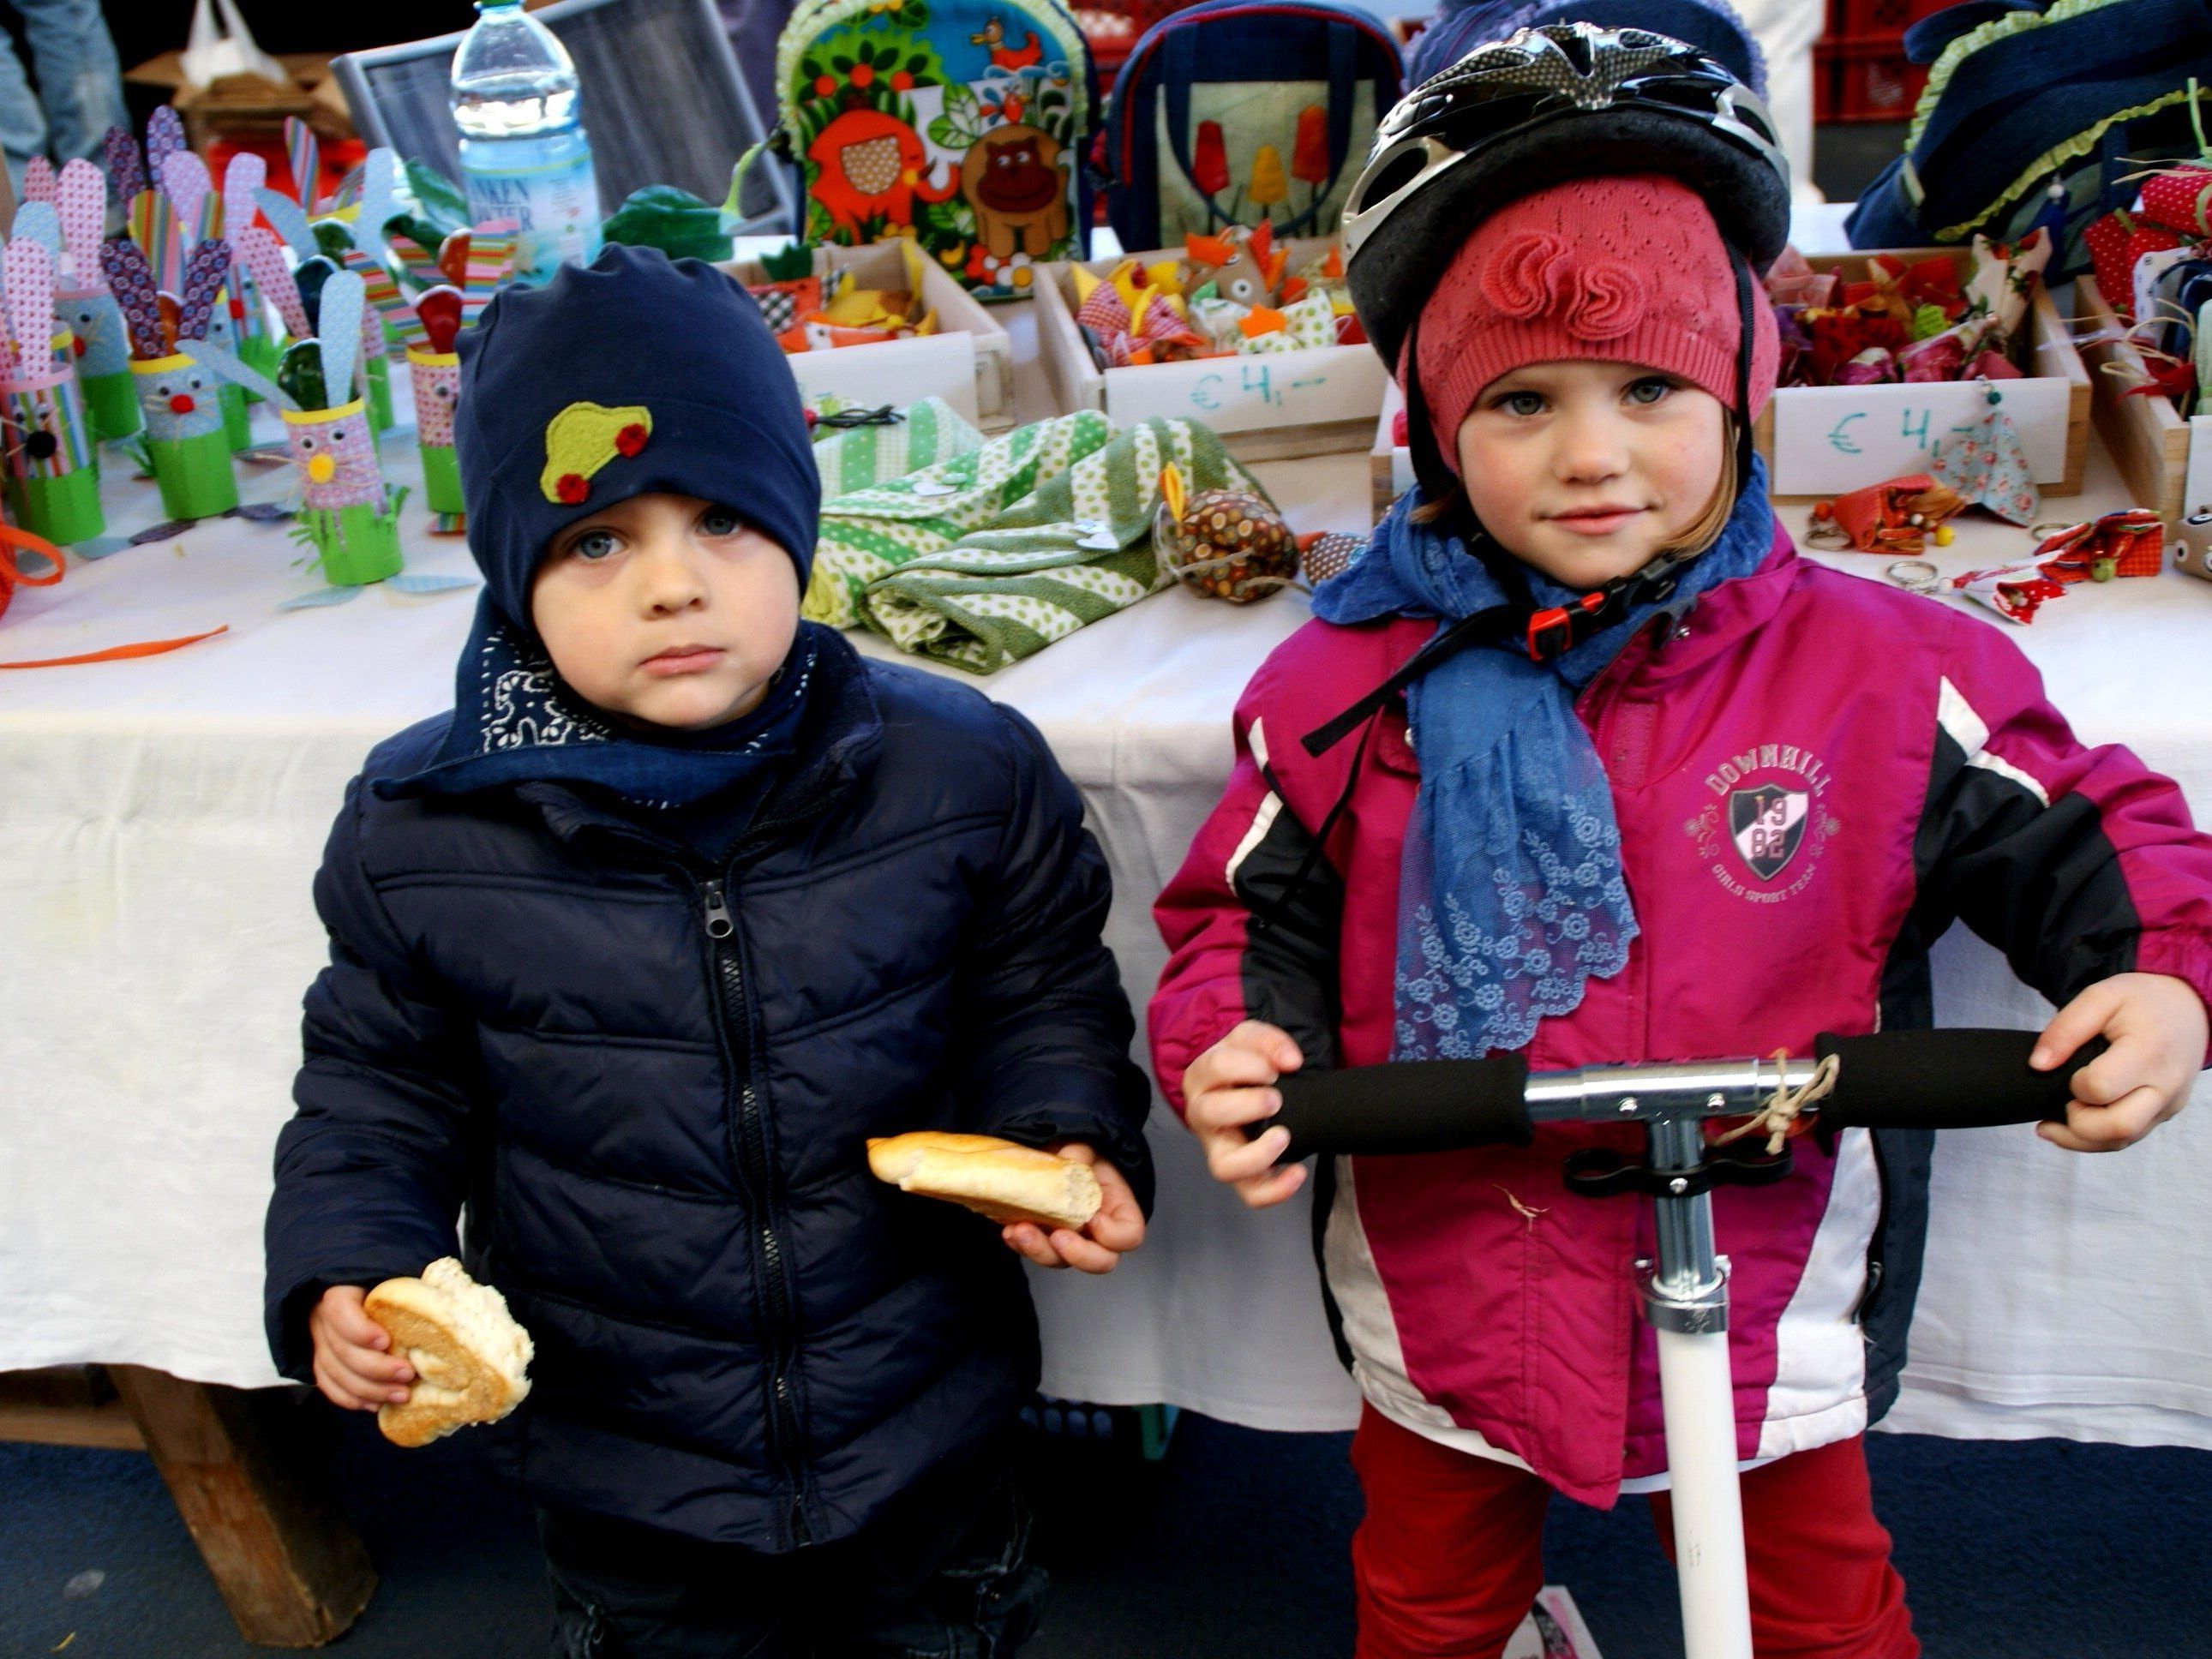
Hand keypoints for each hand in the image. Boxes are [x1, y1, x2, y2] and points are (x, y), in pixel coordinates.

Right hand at [307, 1284, 413, 1411]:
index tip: (386, 1341)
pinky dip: (353, 1399)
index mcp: (341, 1290)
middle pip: (340, 1349)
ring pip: (334, 1372)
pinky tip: (377, 1405)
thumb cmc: (391, 1287)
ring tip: (401, 1395)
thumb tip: (444, 1293)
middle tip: (408, 1374)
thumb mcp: (399, 1277)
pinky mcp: (324, 1363)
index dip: (359, 1330)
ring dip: (369, 1390)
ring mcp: (320, 1342)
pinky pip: (330, 1387)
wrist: (369, 1296)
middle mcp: (323, 1318)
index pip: (338, 1310)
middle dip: (375, 1368)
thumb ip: (413, 1285)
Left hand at [1000, 1143, 1144, 1272]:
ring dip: (1040, 1251)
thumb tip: (1066, 1162)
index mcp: (1118, 1210)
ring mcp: (1070, 1241)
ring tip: (1021, 1231)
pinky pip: (1034, 1252)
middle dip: (1077, 1255)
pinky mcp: (1043, 1240)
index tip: (1092, 1218)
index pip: (1129, 1236)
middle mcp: (1097, 1233)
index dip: (1113, 1235)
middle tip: (1058, 1237)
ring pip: (1061, 1261)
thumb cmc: (1078, 1153)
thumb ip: (1080, 1152)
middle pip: (1100, 1262)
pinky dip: (1020, 1245)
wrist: (1053, 1154)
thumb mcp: (1084, 1145)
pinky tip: (1010, 1232)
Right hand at [1181, 1020, 1306, 1208]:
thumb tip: (1290, 1061)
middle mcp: (1201, 1115)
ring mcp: (1218, 1149)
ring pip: (1223, 1167)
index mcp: (1200, 1078)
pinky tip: (1297, 1171)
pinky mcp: (1240, 1174)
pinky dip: (1276, 1190)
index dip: (1248, 1066)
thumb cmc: (1244, 1064)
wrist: (1248, 1088)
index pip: (1214, 1067)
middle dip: (1246, 1105)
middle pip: (1208, 1114)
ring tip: (1284, 1136)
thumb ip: (1268, 1040)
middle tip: (1276, 1099)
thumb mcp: (1251, 1039)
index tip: (1276, 1069)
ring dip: (1256, 1155)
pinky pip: (1250, 1195)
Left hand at [2031, 972, 2207, 1152]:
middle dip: (2076, 1124)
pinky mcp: (2165, 1113)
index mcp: (2148, 1052)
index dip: (2076, 1084)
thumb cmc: (2143, 1001)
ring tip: (2052, 1122)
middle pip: (2117, 1127)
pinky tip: (2073, 1124)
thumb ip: (2065, 1029)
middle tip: (2061, 1102)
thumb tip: (2038, 1065)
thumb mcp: (2100, 997)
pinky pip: (2130, 1137)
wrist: (2189, 1008)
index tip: (2071, 1069)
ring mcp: (2168, 1104)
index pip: (2101, 1088)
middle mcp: (2165, 1085)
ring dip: (2080, 1139)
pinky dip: (2097, 1137)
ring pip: (2122, 1140)